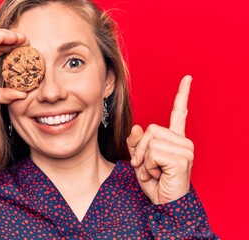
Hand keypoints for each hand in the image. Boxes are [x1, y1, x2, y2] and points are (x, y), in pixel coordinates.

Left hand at [127, 75, 193, 203]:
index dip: (182, 95)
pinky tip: (157, 175)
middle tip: (144, 166)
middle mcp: (183, 141)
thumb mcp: (141, 161)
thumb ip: (137, 143)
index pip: (179, 113)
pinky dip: (148, 166)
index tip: (187, 77)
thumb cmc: (155, 183)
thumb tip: (136, 127)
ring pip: (150, 140)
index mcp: (175, 140)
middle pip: (150, 129)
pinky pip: (153, 152)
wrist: (166, 205)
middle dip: (140, 149)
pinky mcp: (182, 158)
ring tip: (152, 172)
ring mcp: (185, 149)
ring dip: (144, 159)